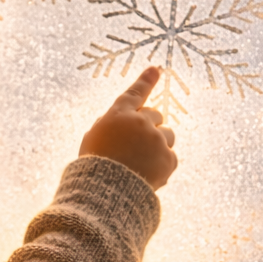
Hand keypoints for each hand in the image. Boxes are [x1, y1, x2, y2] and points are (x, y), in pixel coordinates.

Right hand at [79, 67, 177, 188]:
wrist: (107, 193)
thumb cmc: (94, 166)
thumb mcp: (92, 139)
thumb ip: (108, 125)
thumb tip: (123, 123)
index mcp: (119, 115)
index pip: (135, 92)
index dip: (146, 80)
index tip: (156, 69)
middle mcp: (141, 122)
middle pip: (155, 115)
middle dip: (149, 125)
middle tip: (137, 144)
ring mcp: (157, 140)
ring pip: (168, 134)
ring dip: (159, 143)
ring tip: (143, 161)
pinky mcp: (168, 159)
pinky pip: (170, 156)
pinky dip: (162, 164)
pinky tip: (147, 174)